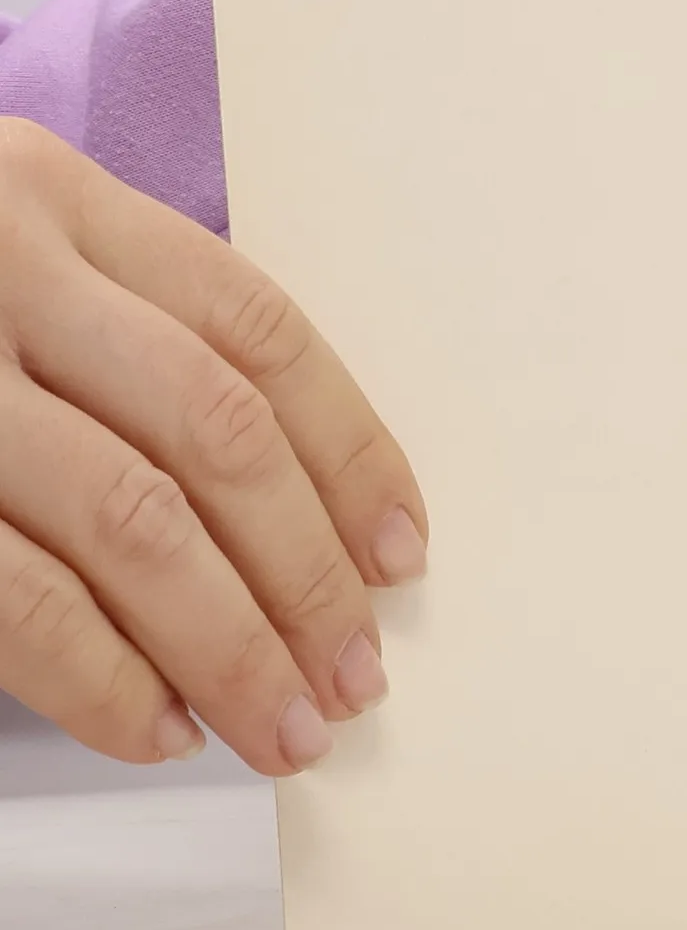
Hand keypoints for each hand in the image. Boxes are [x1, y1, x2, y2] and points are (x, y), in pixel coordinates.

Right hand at [0, 119, 427, 773]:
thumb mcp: (1, 261)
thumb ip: (117, 338)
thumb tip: (288, 521)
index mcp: (54, 199)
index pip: (259, 331)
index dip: (351, 451)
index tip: (403, 555)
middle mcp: (0, 264)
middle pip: (216, 433)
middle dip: (306, 574)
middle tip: (355, 679)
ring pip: (132, 519)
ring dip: (229, 644)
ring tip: (281, 729)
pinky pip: (16, 592)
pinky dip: (101, 675)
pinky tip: (156, 729)